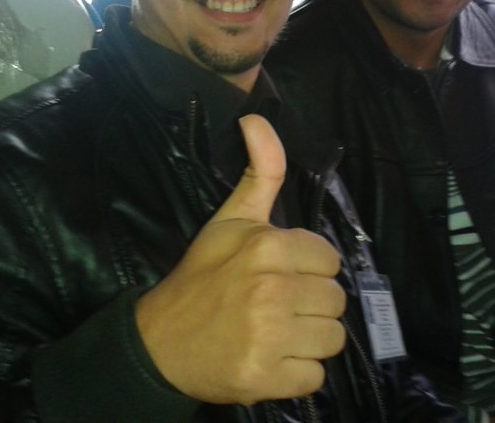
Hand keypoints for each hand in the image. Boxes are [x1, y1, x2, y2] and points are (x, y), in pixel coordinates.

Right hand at [135, 114, 346, 404]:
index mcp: (268, 247)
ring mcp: (270, 336)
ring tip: (277, 334)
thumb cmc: (201, 277)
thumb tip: (257, 116)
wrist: (158, 342)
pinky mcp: (267, 378)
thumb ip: (260, 171)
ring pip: (332, 339)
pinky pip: (315, 377)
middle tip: (278, 307)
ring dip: (309, 340)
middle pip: (335, 300)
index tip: (282, 276)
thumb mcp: (230, 219)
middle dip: (311, 305)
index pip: (329, 260)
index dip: (309, 269)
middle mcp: (273, 289)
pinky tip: (271, 360)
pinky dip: (297, 374)